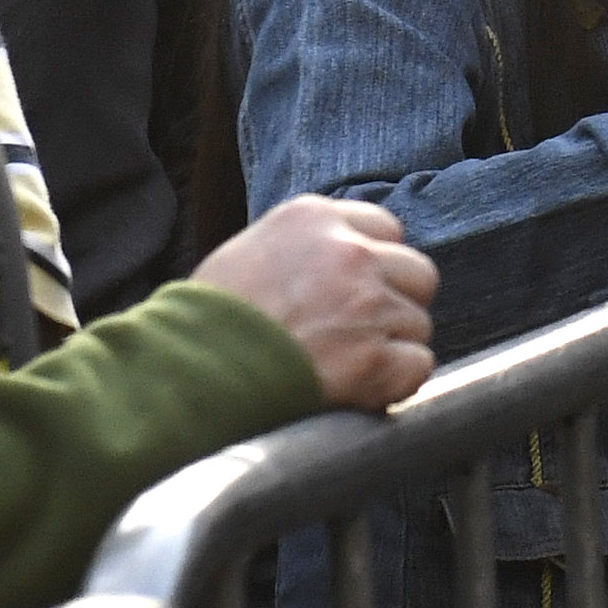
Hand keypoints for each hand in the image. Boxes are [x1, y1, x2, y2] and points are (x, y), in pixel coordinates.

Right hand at [193, 195, 438, 413]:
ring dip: (391, 347)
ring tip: (345, 364)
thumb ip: (304, 247)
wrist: (189, 372)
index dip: (376, 264)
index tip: (357, 291)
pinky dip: (396, 382)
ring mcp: (366, 304)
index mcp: (314, 218)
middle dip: (396, 302)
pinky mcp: (374, 357)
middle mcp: (349, 252)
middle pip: (415, 272)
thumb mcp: (250, 251)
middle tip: (360, 331)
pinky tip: (361, 388)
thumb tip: (341, 263)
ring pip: (418, 323)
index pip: (385, 228)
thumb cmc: (207, 320)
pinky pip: (418, 365)